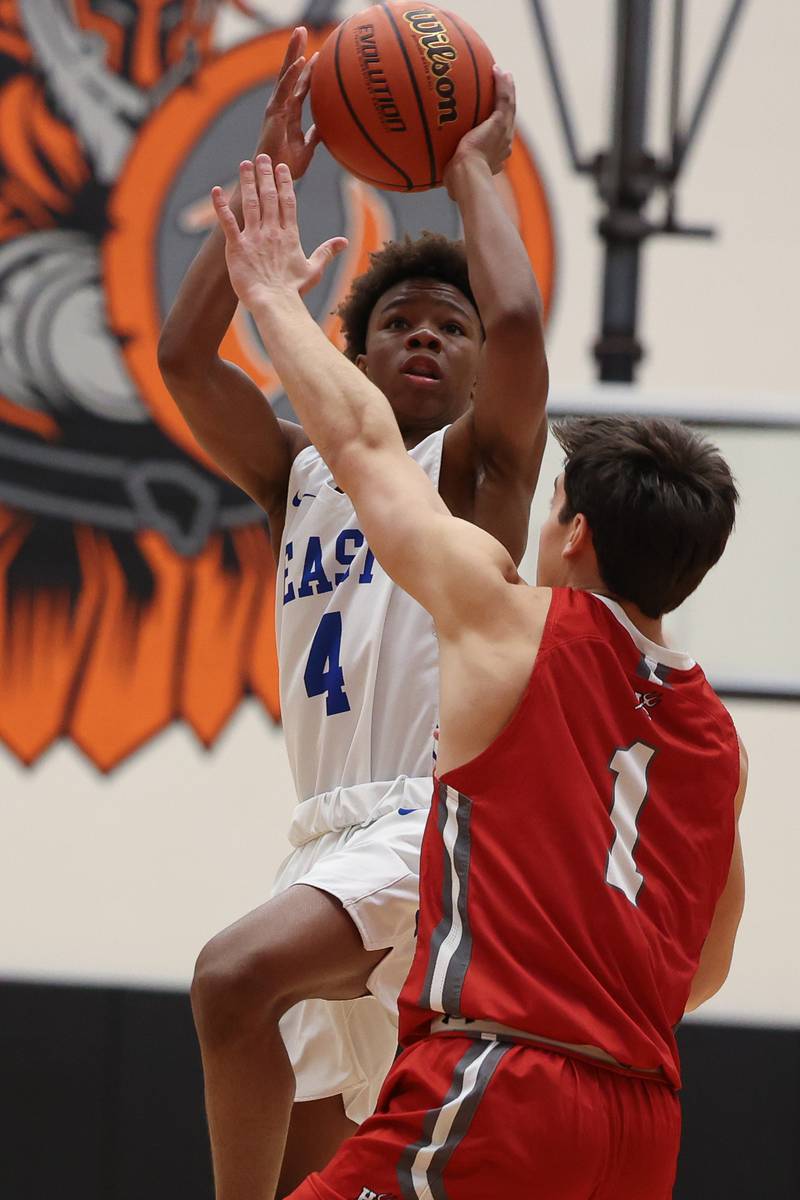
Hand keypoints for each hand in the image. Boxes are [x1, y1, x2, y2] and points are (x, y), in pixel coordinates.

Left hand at [212, 156, 347, 309]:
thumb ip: (327, 252)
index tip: (280, 167)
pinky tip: (215, 191)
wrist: (275, 304)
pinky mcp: (237, 247)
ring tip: (245, 164)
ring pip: (250, 203)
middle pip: (269, 197)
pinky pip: (227, 222)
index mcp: (290, 235)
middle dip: (265, 175)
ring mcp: (254, 238)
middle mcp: (272, 232)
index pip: (288, 202)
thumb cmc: (293, 291)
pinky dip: (221, 206)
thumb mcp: (313, 269)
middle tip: (261, 157)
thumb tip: (344, 241)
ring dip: (247, 182)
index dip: (284, 182)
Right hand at [256, 26, 320, 180]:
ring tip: (299, 32)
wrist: (274, 178)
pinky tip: (300, 60)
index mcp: (290, 113)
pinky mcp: (274, 113)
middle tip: (301, 30)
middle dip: (296, 51)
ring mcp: (277, 107)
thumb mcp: (307, 149)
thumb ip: (315, 136)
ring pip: (286, 74)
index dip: (309, 71)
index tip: (320, 55)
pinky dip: (292, 74)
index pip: (301, 87)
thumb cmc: (286, 168)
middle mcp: (282, 106)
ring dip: (293, 53)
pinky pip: (284, 90)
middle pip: (290, 73)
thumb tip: (325, 129)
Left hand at [443, 67, 514, 195]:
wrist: (467, 176)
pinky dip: (502, 84)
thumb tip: (432, 177)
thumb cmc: (457, 182)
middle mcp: (503, 145)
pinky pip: (504, 99)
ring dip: (507, 89)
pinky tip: (497, 70)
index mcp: (495, 158)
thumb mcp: (452, 178)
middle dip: (505, 107)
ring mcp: (504, 133)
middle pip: (507, 121)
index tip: (491, 122)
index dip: (497, 129)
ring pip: (509, 107)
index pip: (498, 140)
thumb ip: (447, 173)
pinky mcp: (500, 122)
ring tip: (504, 74)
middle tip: (502, 91)